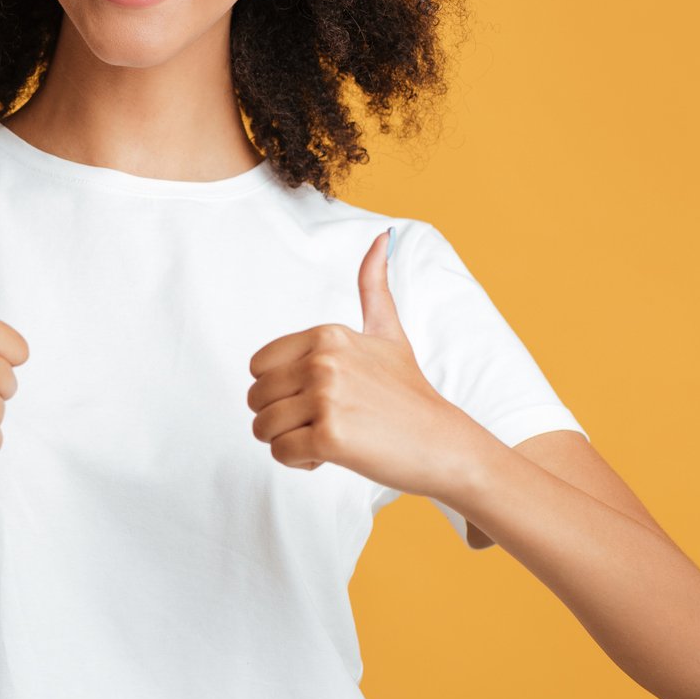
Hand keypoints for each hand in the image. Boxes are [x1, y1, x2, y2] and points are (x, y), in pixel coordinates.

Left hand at [245, 227, 478, 499]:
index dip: (280, 390)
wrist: (444, 444)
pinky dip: (300, 461)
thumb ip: (375, 287)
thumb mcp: (388, 333)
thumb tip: (383, 237)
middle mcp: (324, 360)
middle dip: (280, 418)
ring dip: (289, 441)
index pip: (258, 366)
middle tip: (324, 422)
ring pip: (263, 427)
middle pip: (256, 398)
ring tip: (329, 437)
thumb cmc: (410, 393)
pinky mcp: (330, 437)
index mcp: (327, 334)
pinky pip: (281, 452)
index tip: (317, 397)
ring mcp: (327, 398)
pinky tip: (331, 456)